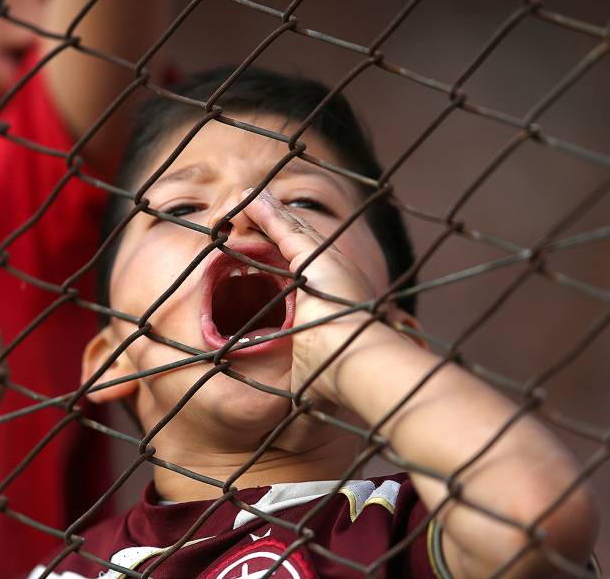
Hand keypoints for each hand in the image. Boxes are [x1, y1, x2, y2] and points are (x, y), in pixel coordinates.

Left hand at [240, 189, 377, 407]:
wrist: (362, 366)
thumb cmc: (340, 377)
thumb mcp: (316, 370)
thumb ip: (307, 373)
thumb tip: (299, 411)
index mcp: (336, 299)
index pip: (306, 271)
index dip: (286, 257)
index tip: (267, 252)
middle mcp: (335, 275)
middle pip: (299, 241)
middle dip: (276, 226)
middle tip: (254, 213)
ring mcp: (328, 264)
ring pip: (291, 229)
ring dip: (267, 213)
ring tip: (247, 199)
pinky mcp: (315, 258)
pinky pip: (284, 227)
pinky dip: (265, 212)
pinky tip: (249, 200)